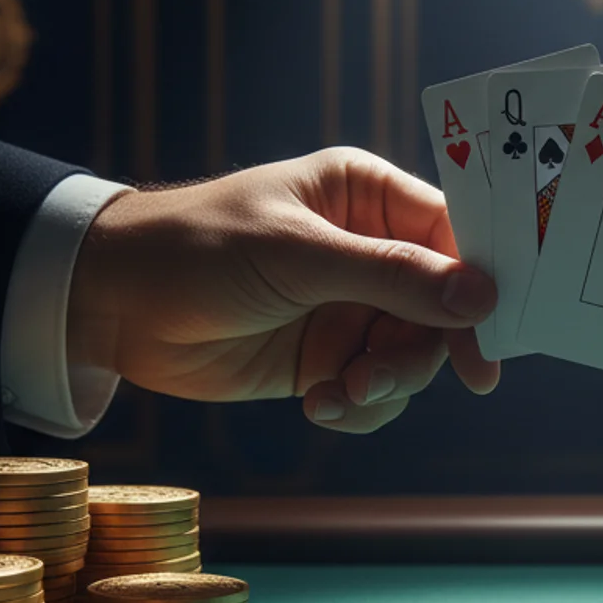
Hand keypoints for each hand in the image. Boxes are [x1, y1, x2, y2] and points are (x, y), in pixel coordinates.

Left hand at [66, 148, 497, 432]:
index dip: (481, 281)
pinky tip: (318, 405)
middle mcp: (369, 249)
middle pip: (442, 306)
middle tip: (384, 378)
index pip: (453, 233)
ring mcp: (349, 306)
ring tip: (339, 395)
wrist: (108, 303)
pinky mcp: (325, 357)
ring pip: (412, 355)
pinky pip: (374, 390)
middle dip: (423, 350)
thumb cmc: (197, 246)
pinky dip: (357, 406)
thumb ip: (392, 276)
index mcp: (368, 196)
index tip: (493, 335)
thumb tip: (480, 296)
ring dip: (386, 385)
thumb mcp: (298, 254)